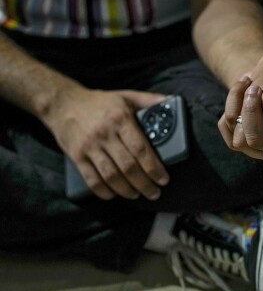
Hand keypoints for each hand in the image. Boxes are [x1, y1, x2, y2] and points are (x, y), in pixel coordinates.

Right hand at [44, 88, 168, 200]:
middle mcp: (105, 134)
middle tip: (154, 192)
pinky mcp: (76, 156)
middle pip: (128, 167)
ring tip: (137, 195)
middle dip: (144, 184)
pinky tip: (114, 194)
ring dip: (127, 190)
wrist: (62, 103)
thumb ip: (149, 100)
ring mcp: (89, 146)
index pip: (141, 149)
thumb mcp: (126, 96)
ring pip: (111, 176)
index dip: (154, 168)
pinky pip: (92, 179)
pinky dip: (104, 191)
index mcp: (121, 119)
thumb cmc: (99, 101)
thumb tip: (172, 101)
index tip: (163, 179)